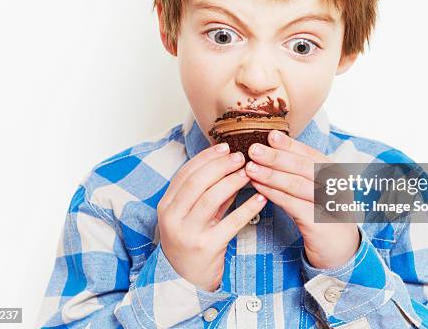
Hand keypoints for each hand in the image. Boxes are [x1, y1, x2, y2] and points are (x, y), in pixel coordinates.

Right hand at [157, 143, 266, 291]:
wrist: (186, 279)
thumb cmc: (192, 240)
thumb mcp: (193, 214)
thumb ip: (208, 191)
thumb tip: (229, 163)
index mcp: (166, 205)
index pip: (185, 173)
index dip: (206, 158)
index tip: (224, 146)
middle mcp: (173, 218)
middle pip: (197, 182)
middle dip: (220, 165)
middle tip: (240, 156)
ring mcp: (188, 233)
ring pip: (211, 198)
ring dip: (233, 181)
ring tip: (249, 172)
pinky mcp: (207, 247)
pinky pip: (230, 223)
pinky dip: (247, 208)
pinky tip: (261, 198)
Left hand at [245, 130, 360, 269]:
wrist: (342, 250)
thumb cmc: (324, 214)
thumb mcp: (317, 190)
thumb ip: (301, 173)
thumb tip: (271, 152)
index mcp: (336, 173)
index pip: (310, 154)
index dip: (290, 145)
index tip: (271, 135)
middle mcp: (336, 186)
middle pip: (303, 167)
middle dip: (276, 157)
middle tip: (254, 149)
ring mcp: (329, 204)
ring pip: (296, 185)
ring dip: (270, 175)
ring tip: (250, 168)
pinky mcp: (319, 223)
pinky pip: (292, 205)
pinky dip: (274, 194)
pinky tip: (259, 187)